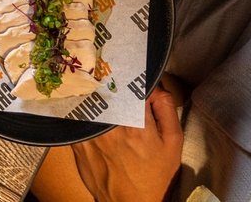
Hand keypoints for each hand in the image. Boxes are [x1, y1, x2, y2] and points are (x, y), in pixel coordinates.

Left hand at [70, 86, 181, 201]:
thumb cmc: (155, 175)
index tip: (132, 75)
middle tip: (113, 75)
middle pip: (108, 89)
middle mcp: (111, 124)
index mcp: (137, 123)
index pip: (131, 85)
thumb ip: (166, 111)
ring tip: (97, 86)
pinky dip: (81, 109)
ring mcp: (91, 133)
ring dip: (95, 92)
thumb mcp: (173, 144)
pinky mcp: (77, 141)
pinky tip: (84, 105)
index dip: (132, 77)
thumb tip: (156, 86)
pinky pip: (77, 116)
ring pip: (90, 100)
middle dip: (111, 81)